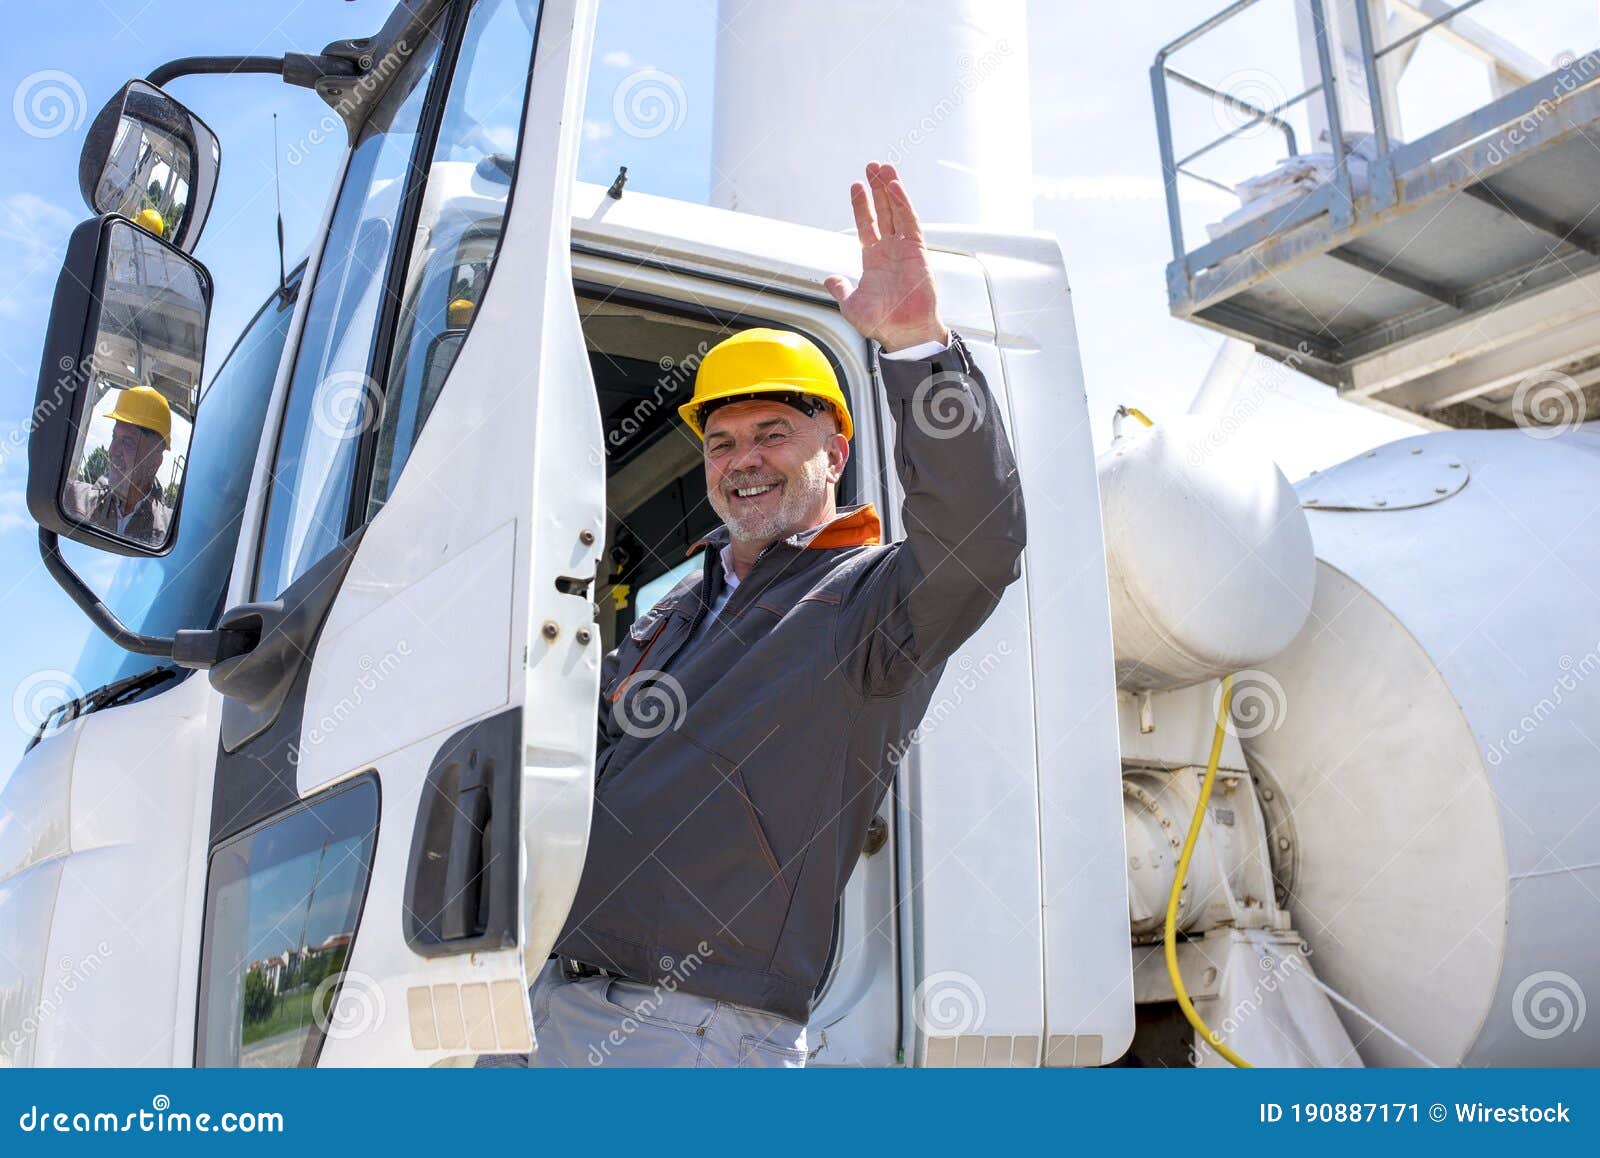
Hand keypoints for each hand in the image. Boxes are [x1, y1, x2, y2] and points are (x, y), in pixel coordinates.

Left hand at [825, 162, 949, 352]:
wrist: (903, 334)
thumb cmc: (882, 324)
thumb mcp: (851, 305)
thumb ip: (841, 288)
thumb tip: (830, 279)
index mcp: (875, 261)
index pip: (867, 226)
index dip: (861, 206)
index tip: (856, 186)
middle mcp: (890, 251)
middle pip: (883, 212)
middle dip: (877, 189)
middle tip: (872, 166)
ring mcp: (904, 249)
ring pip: (897, 211)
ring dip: (890, 189)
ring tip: (883, 167)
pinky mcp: (917, 251)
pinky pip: (910, 222)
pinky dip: (903, 203)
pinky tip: (895, 186)